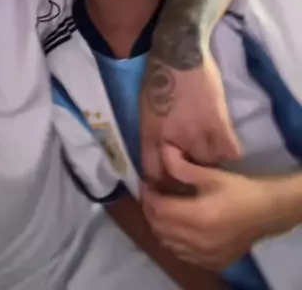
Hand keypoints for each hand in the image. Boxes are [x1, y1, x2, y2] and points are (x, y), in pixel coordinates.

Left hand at [140, 47, 240, 180]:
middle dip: (187, 175)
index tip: (168, 182)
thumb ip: (151, 134)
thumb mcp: (143, 109)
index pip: (153, 174)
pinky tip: (225, 144)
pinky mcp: (218, 125)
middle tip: (193, 170)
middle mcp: (172, 142)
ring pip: (208, 166)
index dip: (161, 183)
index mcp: (150, 136)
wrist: (178, 54)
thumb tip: (159, 152)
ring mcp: (196, 135)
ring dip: (209, 162)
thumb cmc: (156, 76)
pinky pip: (229, 152)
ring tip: (209, 154)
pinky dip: (229, 150)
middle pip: (183, 175)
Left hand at [141, 145, 279, 268]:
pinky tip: (175, 226)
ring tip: (160, 207)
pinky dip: (172, 240)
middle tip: (150, 193)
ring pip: (168, 243)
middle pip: (159, 228)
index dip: (148, 196)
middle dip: (150, 209)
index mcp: (197, 217)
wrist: (267, 212)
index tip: (146, 182)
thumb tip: (162, 152)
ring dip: (158, 225)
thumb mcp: (211, 175)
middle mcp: (197, 240)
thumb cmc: (239, 190)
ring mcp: (204, 255)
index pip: (159, 210)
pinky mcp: (211, 261)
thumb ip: (183, 167)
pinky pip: (181, 253)